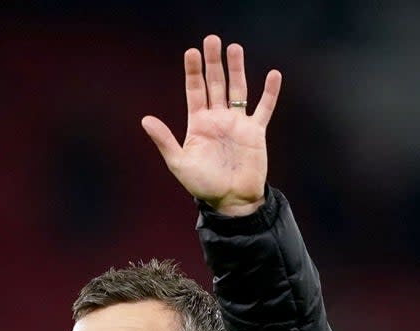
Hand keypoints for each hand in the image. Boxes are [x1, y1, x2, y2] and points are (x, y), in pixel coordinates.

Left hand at [142, 34, 281, 216]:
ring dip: (236, 69)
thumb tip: (145, 119)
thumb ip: (164, 140)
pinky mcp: (255, 132)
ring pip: (237, 89)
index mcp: (198, 124)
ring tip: (234, 48)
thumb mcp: (179, 163)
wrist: (230, 201)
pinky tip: (273, 74)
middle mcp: (217, 119)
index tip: (191, 52)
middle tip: (212, 40)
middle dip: (213, 62)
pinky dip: (270, 92)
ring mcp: (237, 124)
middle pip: (215, 84)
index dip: (193, 71)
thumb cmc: (203, 185)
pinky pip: (264, 108)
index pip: (195, 90)